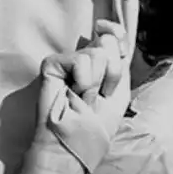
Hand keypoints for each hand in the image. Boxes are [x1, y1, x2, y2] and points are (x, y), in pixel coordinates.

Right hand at [32, 20, 130, 173]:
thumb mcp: (120, 91)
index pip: (111, 34)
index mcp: (102, 63)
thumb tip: (112, 34)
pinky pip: (81, 60)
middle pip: (108, 42)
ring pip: (98, 53)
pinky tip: (74, 94)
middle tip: (99, 94)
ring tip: (85, 98)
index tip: (118, 41)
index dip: (117, 32)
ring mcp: (68, 61)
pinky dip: (84, 81)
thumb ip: (120, 63)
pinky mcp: (53, 64)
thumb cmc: (97, 123)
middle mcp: (85, 59)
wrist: (75, 141)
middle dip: (112, 73)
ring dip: (98, 82)